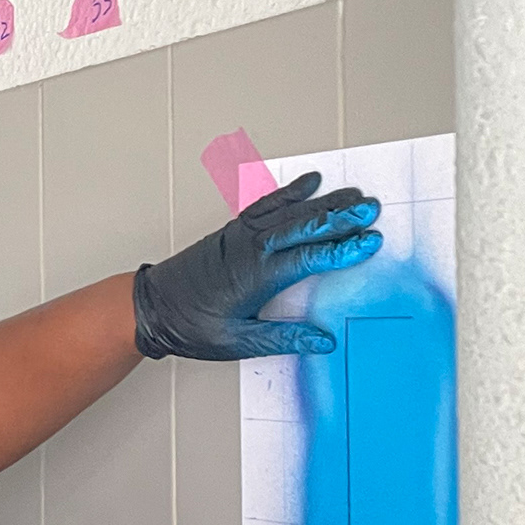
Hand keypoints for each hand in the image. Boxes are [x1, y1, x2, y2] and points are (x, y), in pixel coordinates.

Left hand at [133, 172, 381, 360]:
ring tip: (354, 194)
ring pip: (290, 210)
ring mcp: (242, 235)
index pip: (311, 257)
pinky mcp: (233, 230)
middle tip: (372, 208)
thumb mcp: (237, 342)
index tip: (370, 243)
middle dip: (342, 216)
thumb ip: (283, 339)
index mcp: (257, 276)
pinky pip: (267, 204)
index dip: (344, 250)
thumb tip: (323, 341)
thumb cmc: (190, 326)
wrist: (152, 307)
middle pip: (306, 225)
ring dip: (324, 201)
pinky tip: (310, 182)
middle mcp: (251, 249)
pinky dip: (291, 191)